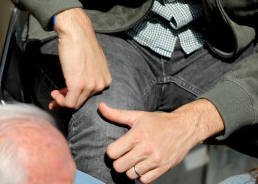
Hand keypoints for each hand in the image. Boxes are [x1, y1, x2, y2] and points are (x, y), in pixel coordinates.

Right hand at [48, 8, 111, 109]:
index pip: (90, 95)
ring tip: (54, 93)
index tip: (66, 91)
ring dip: (62, 100)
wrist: (75, 31)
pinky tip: (54, 93)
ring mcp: (90, 86)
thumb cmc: (80, 41)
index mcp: (105, 79)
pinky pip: (68, 102)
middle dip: (68, 100)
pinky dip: (60, 101)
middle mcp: (101, 85)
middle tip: (56, 96)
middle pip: (82, 101)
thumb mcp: (91, 61)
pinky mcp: (78, 85)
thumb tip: (78, 81)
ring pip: (75, 103)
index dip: (76, 94)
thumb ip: (89, 74)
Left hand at [101, 99, 224, 181]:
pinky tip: (142, 166)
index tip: (115, 148)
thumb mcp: (137, 115)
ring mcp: (154, 161)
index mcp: (136, 135)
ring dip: (129, 169)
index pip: (112, 152)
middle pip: (119, 166)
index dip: (111, 151)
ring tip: (133, 160)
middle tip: (122, 156)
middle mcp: (144, 149)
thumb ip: (116, 114)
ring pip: (131, 174)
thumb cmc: (158, 121)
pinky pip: (145, 180)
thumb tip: (100, 106)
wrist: (183, 128)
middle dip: (118, 162)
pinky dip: (141, 176)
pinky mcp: (163, 169)